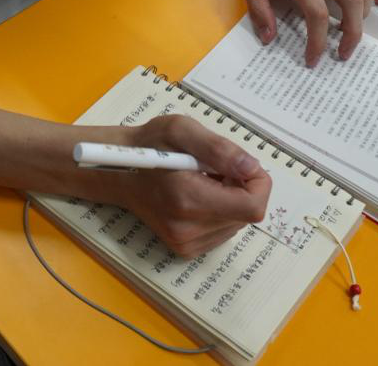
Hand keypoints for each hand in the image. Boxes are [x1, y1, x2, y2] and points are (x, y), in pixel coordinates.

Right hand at [108, 115, 270, 257]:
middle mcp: (187, 228)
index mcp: (188, 198)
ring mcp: (185, 242)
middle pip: (247, 215)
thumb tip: (251, 168)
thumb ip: (219, 148)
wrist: (119, 172)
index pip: (252, 206)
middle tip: (216, 168)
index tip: (244, 165)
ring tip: (204, 180)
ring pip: (237, 224)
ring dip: (231, 200)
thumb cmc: (150, 145)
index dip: (258, 184)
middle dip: (241, 188)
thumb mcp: (182, 129)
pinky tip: (199, 196)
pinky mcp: (185, 249)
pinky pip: (223, 232)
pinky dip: (220, 212)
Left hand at [240, 0, 377, 66]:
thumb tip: (269, 38)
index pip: (317, 13)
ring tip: (350, 27)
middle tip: (343, 54)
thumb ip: (258, 7)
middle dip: (352, 34)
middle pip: (351, 2)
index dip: (318, 41)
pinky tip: (376, 0)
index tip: (313, 60)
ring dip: (364, 11)